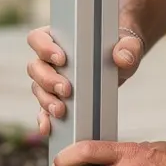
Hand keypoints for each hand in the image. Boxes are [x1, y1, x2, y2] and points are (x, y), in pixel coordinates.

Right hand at [26, 26, 144, 136]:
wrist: (122, 60)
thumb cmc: (120, 46)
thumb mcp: (128, 44)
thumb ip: (129, 47)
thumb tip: (122, 58)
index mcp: (59, 38)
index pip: (38, 38)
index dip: (44, 48)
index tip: (62, 59)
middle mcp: (49, 58)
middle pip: (36, 67)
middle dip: (48, 80)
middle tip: (67, 90)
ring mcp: (51, 79)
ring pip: (38, 88)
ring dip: (47, 100)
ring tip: (61, 110)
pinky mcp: (57, 98)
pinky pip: (44, 108)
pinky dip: (44, 118)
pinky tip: (49, 127)